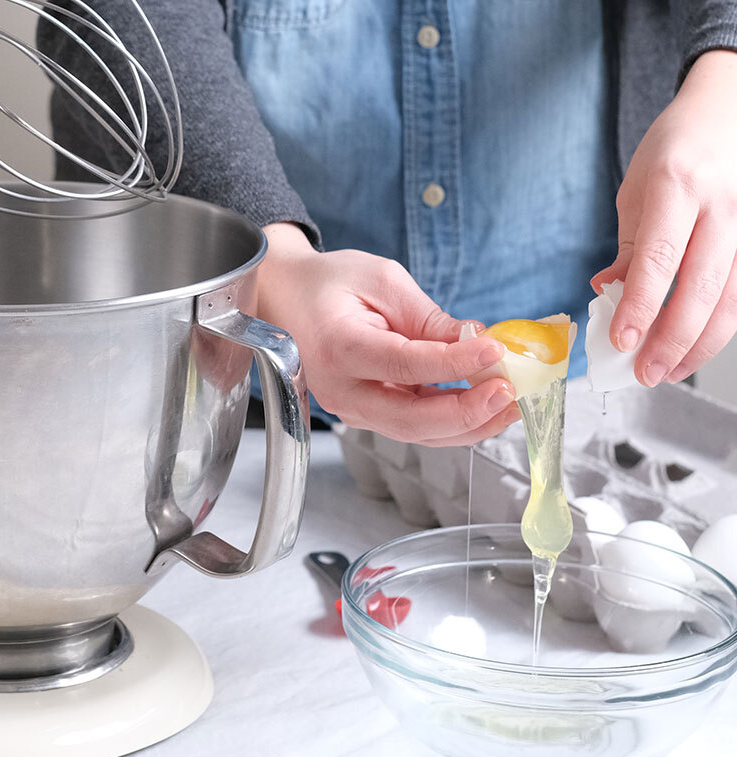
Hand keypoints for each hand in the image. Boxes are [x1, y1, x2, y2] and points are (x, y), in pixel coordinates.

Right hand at [256, 223, 516, 445]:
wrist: (286, 298)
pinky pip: (414, 427)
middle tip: (509, 393)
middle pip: (410, 420)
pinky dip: (453, 421)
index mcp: (339, 347)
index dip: (454, 363)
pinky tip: (485, 405)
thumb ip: (428, 318)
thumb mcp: (383, 282)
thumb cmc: (331, 283)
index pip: (404, 365)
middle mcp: (340, 389)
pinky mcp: (365, 414)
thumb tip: (477, 343)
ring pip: (416, 433)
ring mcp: (350, 409)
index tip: (495, 350)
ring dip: (468, 424)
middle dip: (467, 412)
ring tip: (511, 404)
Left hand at [591, 49, 736, 385]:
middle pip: (702, 286)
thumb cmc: (676, 148)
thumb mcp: (638, 189)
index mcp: (679, 185)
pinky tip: (696, 345)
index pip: (659, 258)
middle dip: (672, 338)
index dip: (641, 306)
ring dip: (700, 343)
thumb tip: (606, 294)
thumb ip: (628, 246)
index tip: (622, 341)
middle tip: (645, 373)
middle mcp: (724, 204)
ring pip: (732, 298)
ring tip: (668, 370)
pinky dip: (721, 324)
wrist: (730, 106)